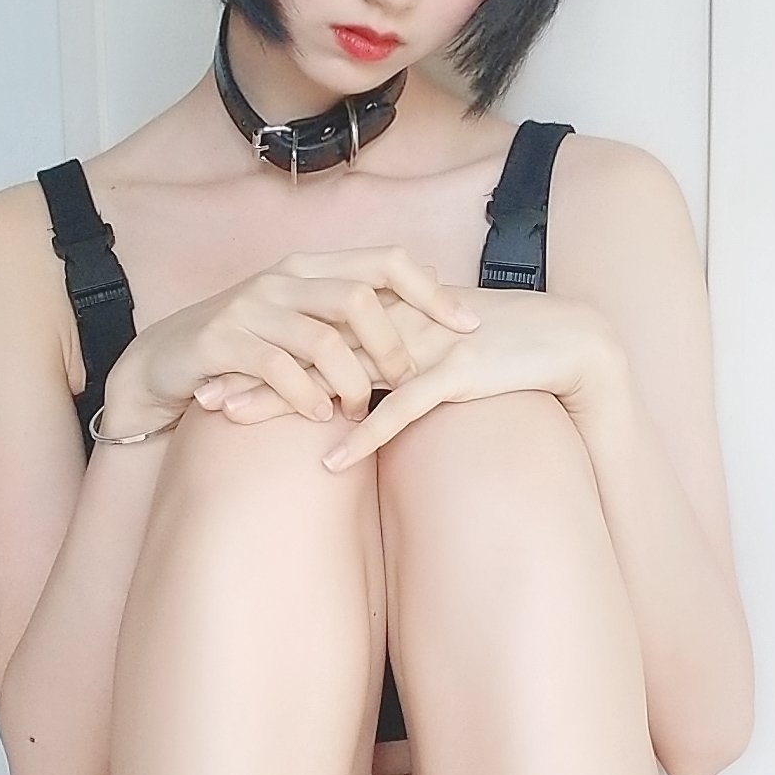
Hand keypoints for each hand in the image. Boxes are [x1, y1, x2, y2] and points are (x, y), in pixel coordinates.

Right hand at [123, 247, 480, 427]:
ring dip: (352, 382)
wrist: (163, 360)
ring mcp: (251, 308)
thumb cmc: (246, 345)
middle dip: (394, 344)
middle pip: (360, 297)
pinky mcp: (223, 342)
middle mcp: (284, 279)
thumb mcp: (302, 319)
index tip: (468, 324)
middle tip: (409, 381)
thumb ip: (354, 310)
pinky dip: (307, 397)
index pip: (386, 259)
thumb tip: (428, 295)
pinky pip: (279, 369)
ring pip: (323, 339)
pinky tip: (319, 417)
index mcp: (311, 268)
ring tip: (360, 409)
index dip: (431, 290)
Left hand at [199, 288, 606, 466]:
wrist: (572, 341)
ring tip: (236, 419)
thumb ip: (397, 358)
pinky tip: (327, 462)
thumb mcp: (439, 347)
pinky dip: (362, 435)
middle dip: (254, 370)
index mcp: (392, 312)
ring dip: (285, 398)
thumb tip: (357, 386)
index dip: (264, 349)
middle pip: (309, 345)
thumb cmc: (505, 349)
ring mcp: (424, 345)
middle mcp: (398, 322)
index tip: (217, 370)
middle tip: (203, 395)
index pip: (313, 327)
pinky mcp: (456, 373)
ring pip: (339, 371)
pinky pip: (401, 408)